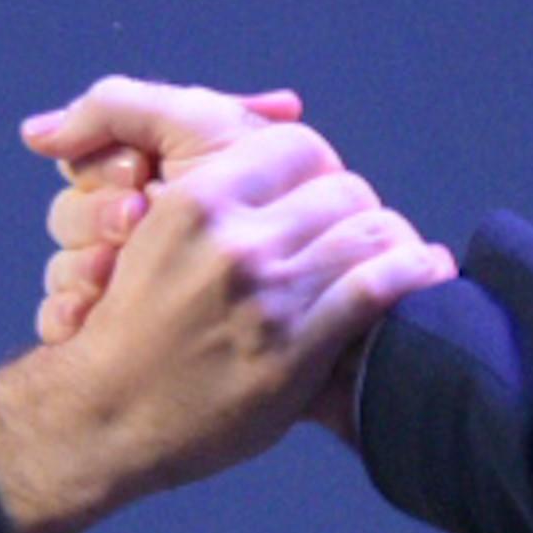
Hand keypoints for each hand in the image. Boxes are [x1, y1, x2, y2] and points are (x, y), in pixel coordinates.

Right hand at [0, 111, 452, 532]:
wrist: (104, 414)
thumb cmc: (127, 325)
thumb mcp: (148, 231)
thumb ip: (204, 183)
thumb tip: (268, 118)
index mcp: (196, 201)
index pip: (297, 145)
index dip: (316, 167)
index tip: (316, 192)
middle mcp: (235, 241)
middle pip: (341, 187)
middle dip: (352, 206)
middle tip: (351, 231)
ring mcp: (269, 296)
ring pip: (370, 228)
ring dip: (389, 239)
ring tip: (398, 251)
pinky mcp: (297, 350)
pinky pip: (380, 286)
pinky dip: (416, 271)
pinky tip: (428, 269)